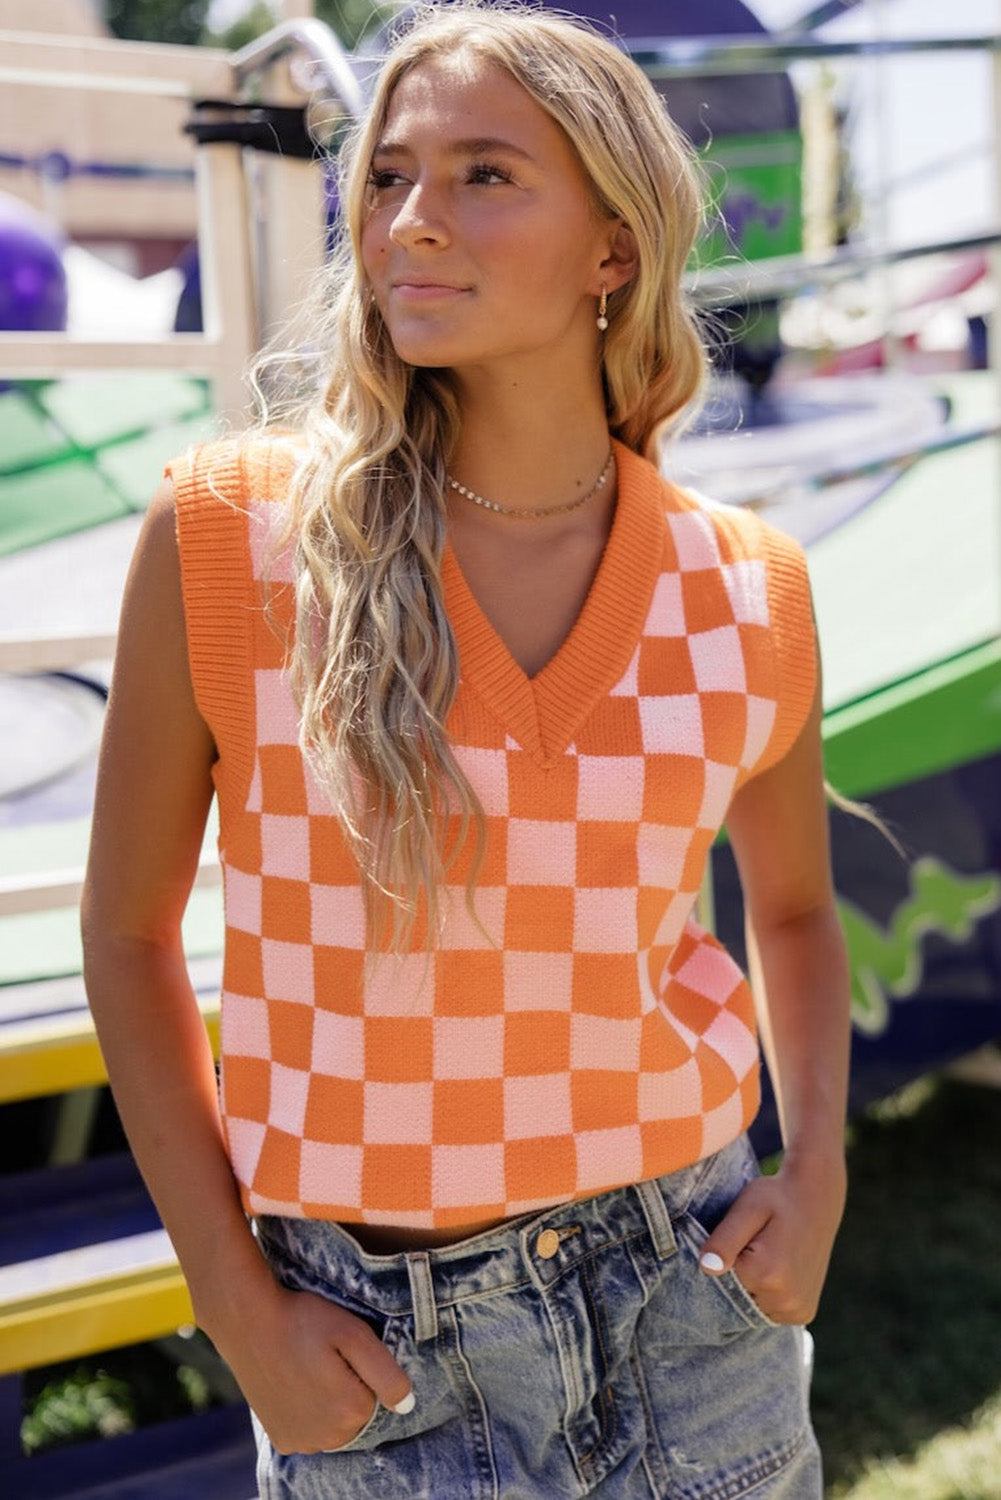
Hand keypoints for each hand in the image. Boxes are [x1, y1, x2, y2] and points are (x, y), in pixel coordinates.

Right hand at [209, 1275, 413, 1454]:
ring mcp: (302, 1442)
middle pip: (358, 1415)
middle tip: (325, 1357)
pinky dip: (308, 1413)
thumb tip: (407, 1405)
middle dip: (350, 1388)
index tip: (342, 1350)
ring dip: (329, 1403)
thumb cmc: (304, 1320)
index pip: (379, 1397)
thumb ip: (386, 1372)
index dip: (364, 1369)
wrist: (248, 1321)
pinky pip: (310, 1431)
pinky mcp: (282, 1440)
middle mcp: (327, 1438)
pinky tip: (296, 1384)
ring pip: (335, 1426)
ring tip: (309, 1368)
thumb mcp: (353, 1334)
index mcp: (350, 1411)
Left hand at [697, 1152, 845, 1324]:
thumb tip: (706, 1268)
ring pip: (753, 1307)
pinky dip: (767, 1294)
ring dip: (753, 1287)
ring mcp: (797, 1311)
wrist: (816, 1198)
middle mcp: (786, 1301)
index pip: (721, 1281)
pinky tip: (776, 1268)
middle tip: (755, 1244)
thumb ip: (725, 1240)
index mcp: (767, 1275)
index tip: (740, 1238)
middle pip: (738, 1299)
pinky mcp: (804, 1313)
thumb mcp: (747, 1208)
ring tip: (767, 1254)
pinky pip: (770, 1311)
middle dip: (738, 1276)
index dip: (724, 1260)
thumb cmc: (777, 1198)